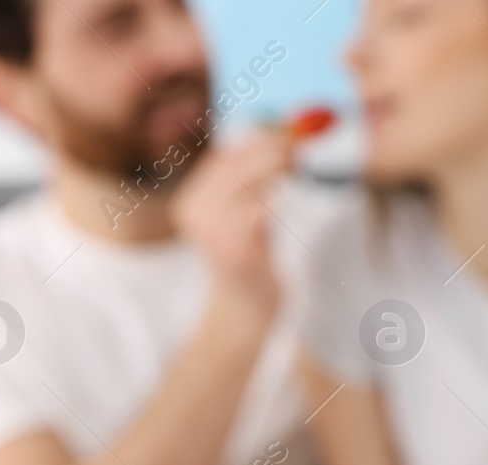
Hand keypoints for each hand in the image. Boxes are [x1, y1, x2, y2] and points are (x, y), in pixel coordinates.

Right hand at [171, 133, 291, 317]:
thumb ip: (248, 181)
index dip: (254, 139)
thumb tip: (275, 138)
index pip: (222, 157)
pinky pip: (259, 210)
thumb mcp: (240, 214)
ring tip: (295, 166)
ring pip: (246, 181)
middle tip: (296, 145)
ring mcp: (213, 233)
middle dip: (268, 148)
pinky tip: (289, 197)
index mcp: (190, 202)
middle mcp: (195, 215)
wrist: (244, 309)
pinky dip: (278, 197)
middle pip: (233, 164)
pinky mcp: (236, 249)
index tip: (283, 132)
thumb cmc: (247, 257)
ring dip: (276, 168)